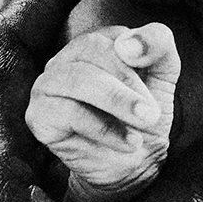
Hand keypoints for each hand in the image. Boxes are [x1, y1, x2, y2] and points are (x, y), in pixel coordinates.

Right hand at [27, 21, 179, 201]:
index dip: (139, 56)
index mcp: (95, 44)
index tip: (156, 83)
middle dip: (128, 81)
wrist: (132, 167)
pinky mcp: (39, 116)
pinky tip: (127, 142)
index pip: (113, 34)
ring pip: (78, 78)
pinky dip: (103, 128)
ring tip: (144, 123)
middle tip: (152, 113)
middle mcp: (65, 59)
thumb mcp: (163, 75)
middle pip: (92, 48)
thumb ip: (158, 45)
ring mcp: (47, 86)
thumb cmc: (142, 118)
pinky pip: (68, 112)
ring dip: (117, 101)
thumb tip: (128, 43)